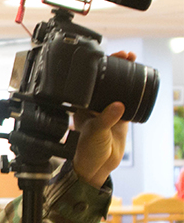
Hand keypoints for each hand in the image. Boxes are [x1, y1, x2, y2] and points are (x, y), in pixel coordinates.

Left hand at [72, 51, 133, 187]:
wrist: (98, 167)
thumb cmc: (87, 150)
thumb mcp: (96, 132)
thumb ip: (106, 119)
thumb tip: (118, 105)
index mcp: (81, 106)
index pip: (90, 81)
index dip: (100, 67)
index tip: (111, 58)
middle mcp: (93, 105)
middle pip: (104, 80)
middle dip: (115, 65)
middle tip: (127, 56)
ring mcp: (107, 109)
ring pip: (117, 87)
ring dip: (125, 74)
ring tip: (133, 60)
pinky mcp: (120, 117)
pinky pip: (128, 99)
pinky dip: (133, 89)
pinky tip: (139, 79)